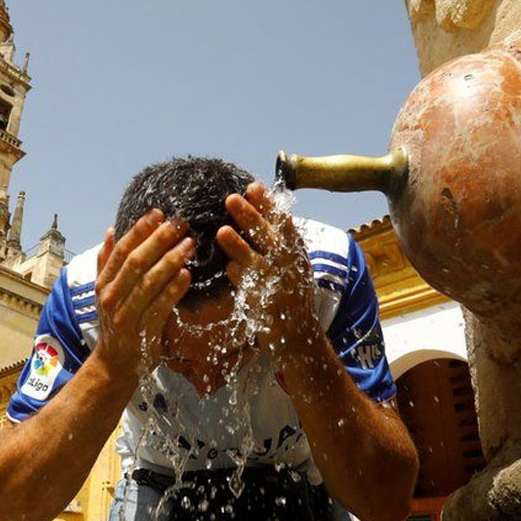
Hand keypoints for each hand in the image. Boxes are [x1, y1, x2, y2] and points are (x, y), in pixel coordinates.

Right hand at [92, 208, 193, 381]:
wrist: (114, 364)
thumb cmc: (115, 323)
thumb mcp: (105, 291)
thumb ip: (107, 261)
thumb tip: (112, 230)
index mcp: (104, 284)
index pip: (122, 251)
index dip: (140, 230)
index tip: (158, 213)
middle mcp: (112, 297)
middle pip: (136, 262)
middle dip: (159, 240)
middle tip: (180, 224)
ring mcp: (126, 315)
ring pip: (149, 282)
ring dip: (170, 260)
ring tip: (189, 244)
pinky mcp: (143, 332)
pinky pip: (160, 307)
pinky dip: (173, 290)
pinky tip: (187, 274)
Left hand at [216, 182, 319, 356]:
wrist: (298, 334)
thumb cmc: (290, 293)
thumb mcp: (291, 262)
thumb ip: (276, 239)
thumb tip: (261, 206)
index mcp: (295, 251)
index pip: (282, 222)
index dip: (268, 204)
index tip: (254, 186)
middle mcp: (289, 265)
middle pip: (269, 236)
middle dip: (250, 216)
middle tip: (231, 198)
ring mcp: (279, 284)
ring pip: (257, 260)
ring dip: (239, 246)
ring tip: (222, 231)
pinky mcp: (267, 303)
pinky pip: (251, 287)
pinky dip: (240, 276)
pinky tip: (230, 267)